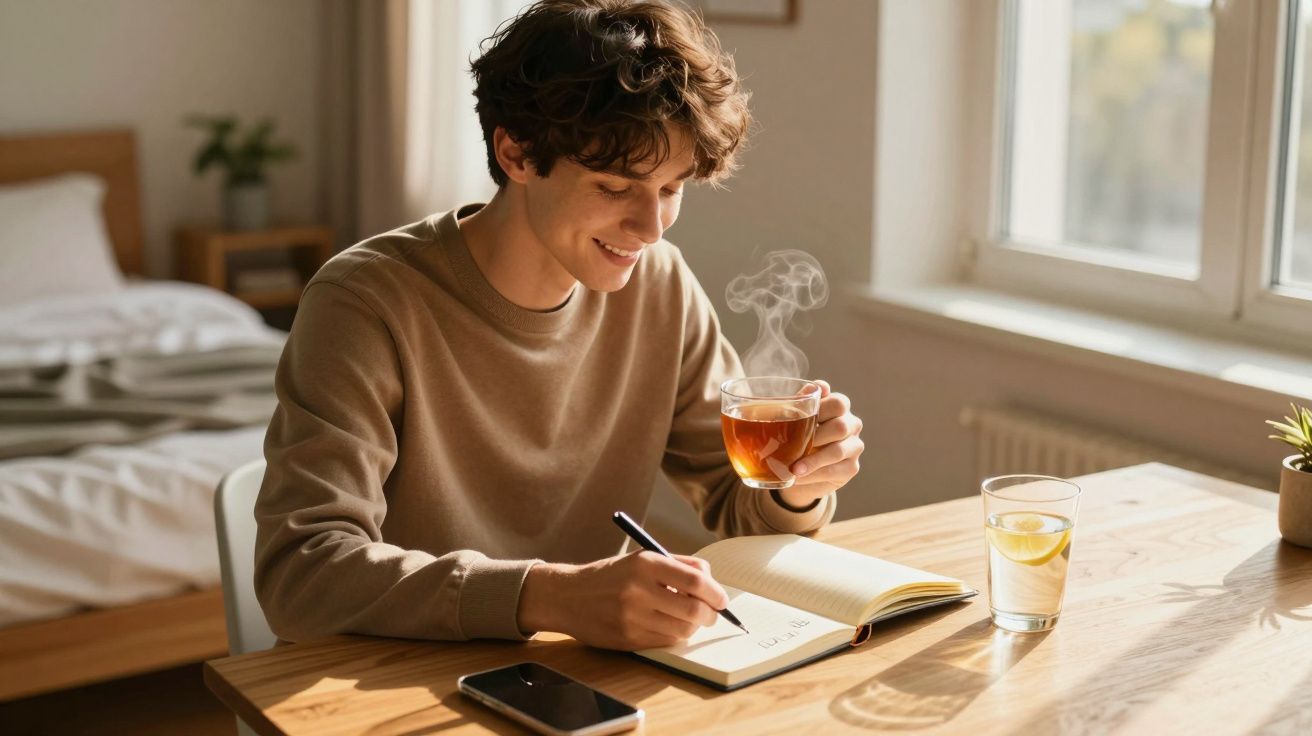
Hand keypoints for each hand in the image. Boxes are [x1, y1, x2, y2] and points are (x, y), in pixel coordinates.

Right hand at [517, 551, 729, 649]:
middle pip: (694, 610)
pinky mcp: (627, 639)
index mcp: (646, 564)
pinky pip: (665, 642)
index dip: (716, 593)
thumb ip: (678, 565)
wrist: (568, 596)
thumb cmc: (611, 576)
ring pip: (683, 630)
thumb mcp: (641, 558)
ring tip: (686, 619)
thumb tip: (711, 580)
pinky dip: (674, 636)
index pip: (696, 581)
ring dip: (692, 627)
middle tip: (711, 614)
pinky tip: (667, 626)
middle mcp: (639, 590)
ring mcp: (632, 617)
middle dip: (710, 615)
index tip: (721, 599)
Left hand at [778, 379, 863, 507]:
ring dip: (812, 460)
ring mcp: (854, 447)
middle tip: (794, 444)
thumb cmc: (797, 435)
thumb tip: (811, 388)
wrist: (800, 468)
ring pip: (837, 451)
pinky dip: (813, 475)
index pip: (839, 403)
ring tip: (793, 469)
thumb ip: (801, 401)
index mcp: (840, 408)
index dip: (821, 408)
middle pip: (841, 426)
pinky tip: (798, 478)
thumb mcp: (795, 418)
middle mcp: (852, 425)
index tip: (802, 414)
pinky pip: (833, 471)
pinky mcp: (851, 468)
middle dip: (816, 436)